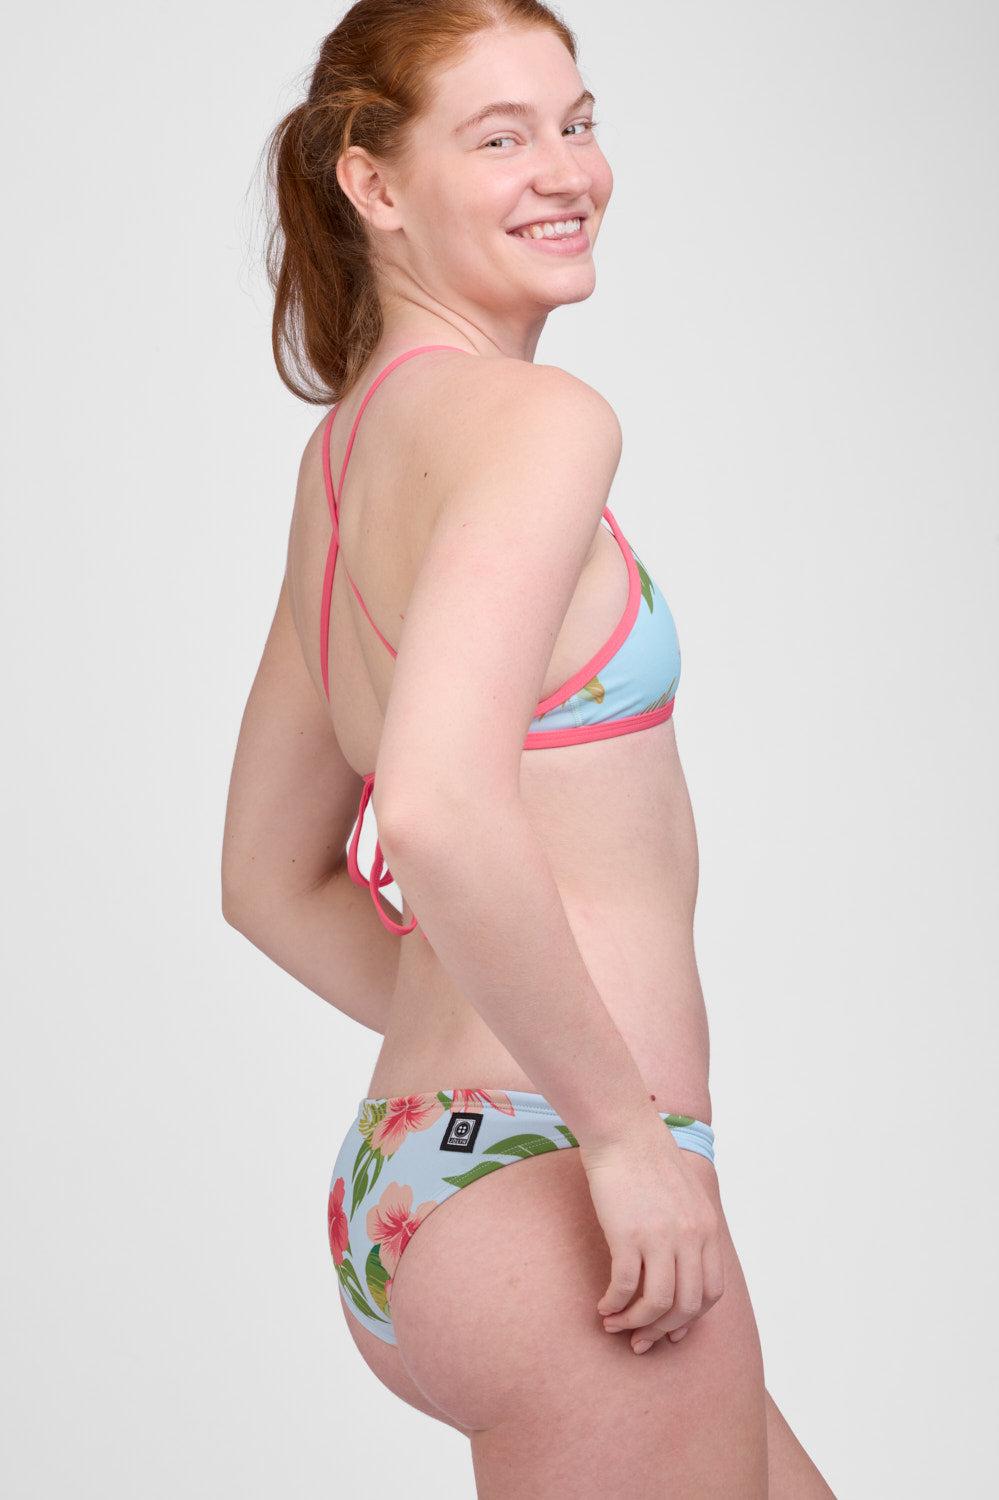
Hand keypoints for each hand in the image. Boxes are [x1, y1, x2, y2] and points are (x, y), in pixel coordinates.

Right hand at [579, 1125, 724, 1354]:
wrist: (622, 1132)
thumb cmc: (646, 1160)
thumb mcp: (685, 1196)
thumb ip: (689, 1229)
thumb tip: (680, 1267)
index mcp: (706, 1229)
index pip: (712, 1293)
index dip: (691, 1319)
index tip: (669, 1329)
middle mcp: (690, 1237)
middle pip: (687, 1306)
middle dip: (662, 1331)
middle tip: (639, 1339)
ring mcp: (661, 1237)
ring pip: (657, 1304)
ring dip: (635, 1323)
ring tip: (615, 1324)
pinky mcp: (629, 1235)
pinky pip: (626, 1287)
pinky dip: (615, 1305)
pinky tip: (603, 1306)